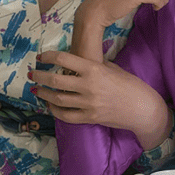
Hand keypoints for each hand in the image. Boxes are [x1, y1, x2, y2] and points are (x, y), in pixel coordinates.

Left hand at [33, 51, 171, 148]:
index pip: (64, 59)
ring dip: (44, 94)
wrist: (142, 108)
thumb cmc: (129, 84)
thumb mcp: (112, 68)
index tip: (40, 57)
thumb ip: (93, 65)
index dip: (48, 57)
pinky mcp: (89, 118)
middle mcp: (88, 86)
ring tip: (36, 89)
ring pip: (57, 99)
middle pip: (55, 80)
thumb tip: (76, 61)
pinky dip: (54, 110)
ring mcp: (88, 104)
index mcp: (94, 69)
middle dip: (40, 76)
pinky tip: (50, 105)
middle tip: (32, 74)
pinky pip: (66, 115)